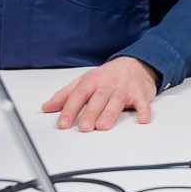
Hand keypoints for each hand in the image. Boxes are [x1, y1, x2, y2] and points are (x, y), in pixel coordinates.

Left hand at [41, 56, 158, 131]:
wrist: (136, 64)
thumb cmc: (108, 76)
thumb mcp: (84, 81)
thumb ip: (65, 95)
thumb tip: (46, 107)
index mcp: (91, 81)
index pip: (78, 96)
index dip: (69, 109)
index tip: (62, 123)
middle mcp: (107, 84)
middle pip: (97, 99)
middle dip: (90, 113)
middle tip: (84, 127)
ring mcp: (124, 89)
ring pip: (116, 101)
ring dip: (110, 113)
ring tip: (103, 126)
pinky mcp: (140, 94)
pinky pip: (142, 103)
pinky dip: (144, 111)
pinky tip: (142, 119)